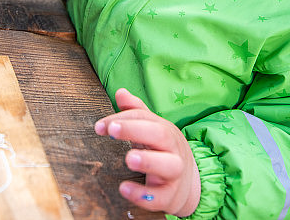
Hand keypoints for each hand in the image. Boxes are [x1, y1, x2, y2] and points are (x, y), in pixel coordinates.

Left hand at [95, 88, 200, 216]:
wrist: (189, 184)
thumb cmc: (164, 152)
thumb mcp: (153, 130)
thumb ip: (137, 112)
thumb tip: (120, 92)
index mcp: (165, 131)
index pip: (146, 118)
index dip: (124, 119)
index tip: (100, 126)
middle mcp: (172, 150)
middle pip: (161, 135)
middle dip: (136, 130)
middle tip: (112, 130)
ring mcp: (174, 174)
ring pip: (168, 166)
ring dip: (148, 161)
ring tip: (129, 159)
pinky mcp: (170, 197)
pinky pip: (159, 197)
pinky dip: (143, 194)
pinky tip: (124, 188)